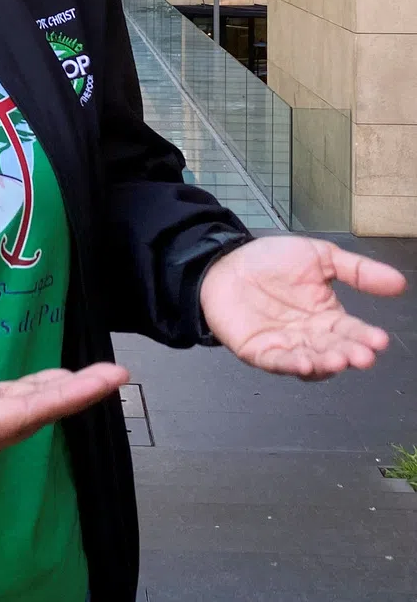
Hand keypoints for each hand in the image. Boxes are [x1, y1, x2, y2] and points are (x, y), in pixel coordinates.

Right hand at [0, 362, 127, 466]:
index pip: (21, 417)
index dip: (60, 400)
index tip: (95, 386)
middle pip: (37, 413)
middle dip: (77, 394)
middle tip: (118, 374)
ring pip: (32, 406)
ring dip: (68, 390)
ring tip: (105, 374)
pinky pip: (18, 398)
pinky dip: (44, 386)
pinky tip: (66, 378)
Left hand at [200, 235, 406, 378]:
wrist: (224, 261)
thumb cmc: (270, 261)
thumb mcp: (320, 257)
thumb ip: (357, 271)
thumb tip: (399, 282)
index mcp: (327, 316)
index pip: (352, 331)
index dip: (366, 337)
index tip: (379, 340)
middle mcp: (310, 336)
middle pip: (335, 350)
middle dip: (351, 354)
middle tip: (363, 355)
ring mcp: (285, 345)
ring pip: (311, 362)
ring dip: (325, 363)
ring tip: (338, 359)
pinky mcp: (259, 351)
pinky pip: (278, 363)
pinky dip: (291, 365)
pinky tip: (304, 363)